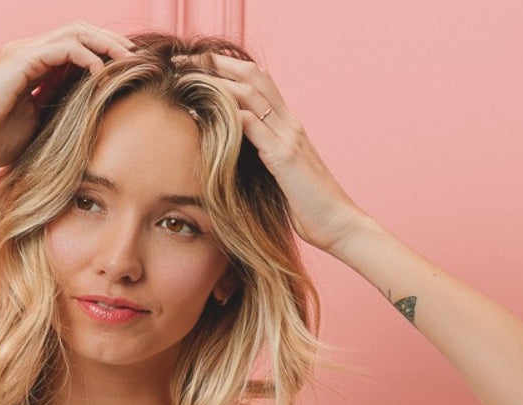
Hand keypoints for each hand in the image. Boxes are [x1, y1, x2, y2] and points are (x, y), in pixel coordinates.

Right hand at [0, 21, 136, 169]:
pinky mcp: (20, 59)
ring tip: (125, 62)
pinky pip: (64, 48)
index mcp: (34, 66)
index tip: (126, 72)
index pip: (76, 47)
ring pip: (75, 33)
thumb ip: (62, 114)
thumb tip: (94, 120)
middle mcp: (30, 52)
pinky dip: (86, 56)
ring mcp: (24, 52)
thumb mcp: (40, 128)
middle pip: (80, 32)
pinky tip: (100, 74)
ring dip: (105, 44)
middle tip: (135, 60)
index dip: (104, 54)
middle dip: (111, 43)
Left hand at [181, 53, 366, 254]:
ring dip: (216, 81)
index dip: (229, 69)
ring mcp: (288, 137)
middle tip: (184, 60)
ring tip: (186, 75)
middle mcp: (289, 123)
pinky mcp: (283, 157)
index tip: (198, 66)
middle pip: (252, 75)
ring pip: (250, 93)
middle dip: (217, 63)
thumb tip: (236, 160)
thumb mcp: (282, 177)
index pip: (259, 82)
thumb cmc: (310, 209)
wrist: (338, 224)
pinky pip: (253, 125)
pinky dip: (228, 113)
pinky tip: (203, 110)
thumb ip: (264, 160)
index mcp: (288, 126)